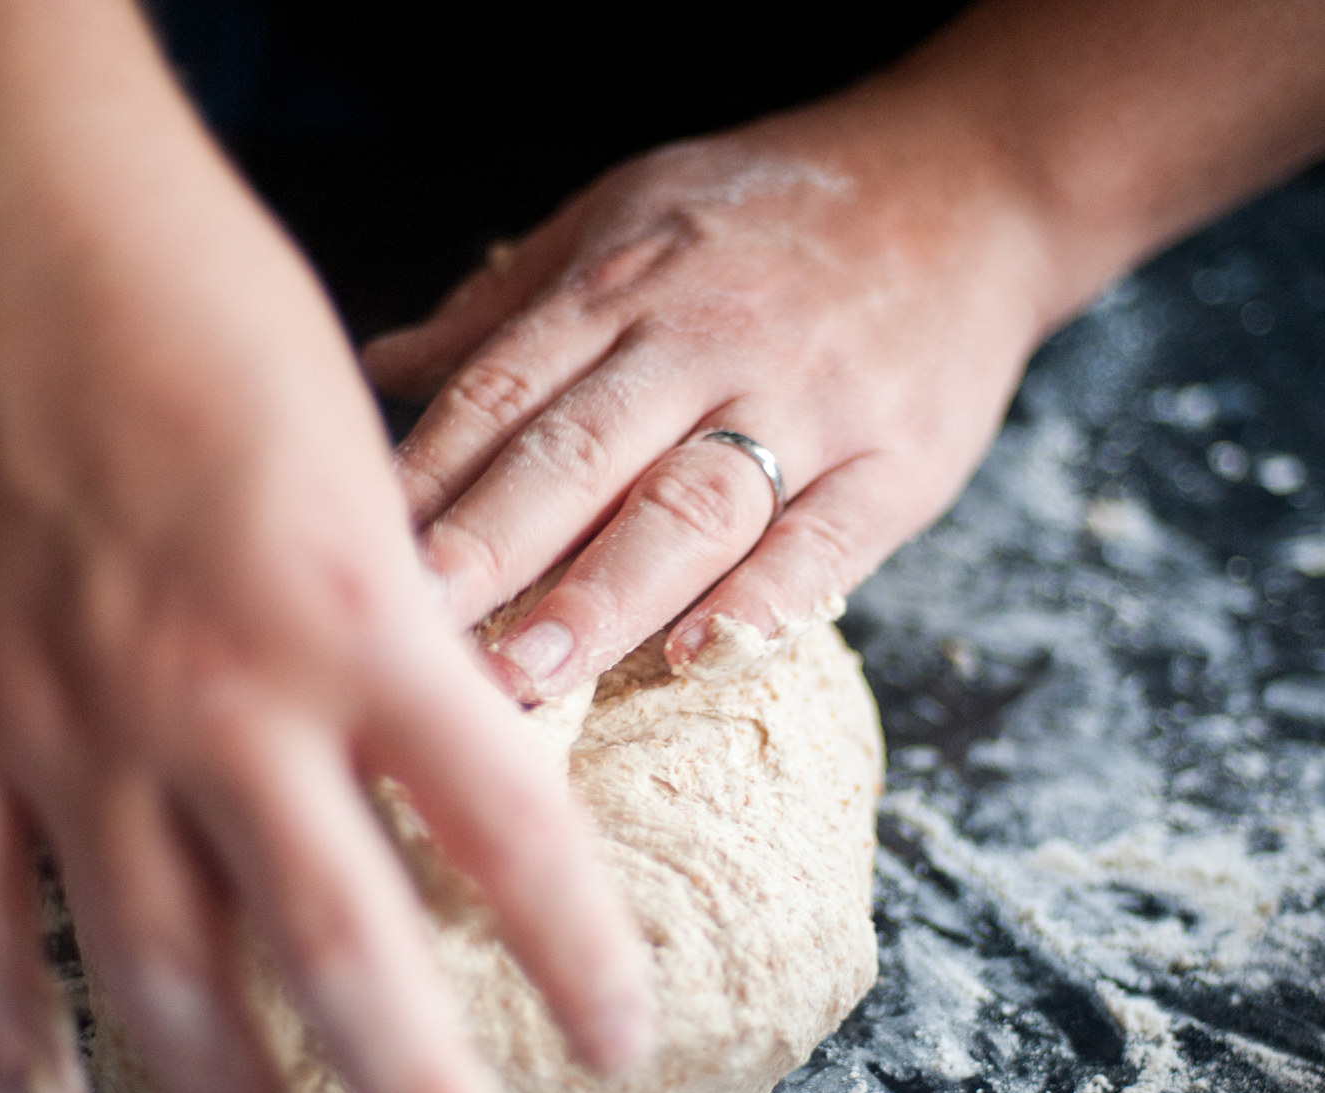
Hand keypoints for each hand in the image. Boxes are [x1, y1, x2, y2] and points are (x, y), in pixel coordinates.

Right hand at [0, 41, 648, 1092]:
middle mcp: (232, 702)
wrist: (12, 233)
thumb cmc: (215, 321)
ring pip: (167, 972)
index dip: (579, 958)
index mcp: (365, 625)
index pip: (511, 835)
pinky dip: (15, 1033)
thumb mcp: (367, 465)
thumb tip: (461, 763)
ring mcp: (78, 727)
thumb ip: (404, 631)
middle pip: (349, 958)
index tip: (623, 1041)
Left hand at [364, 91, 1054, 699]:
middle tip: (407, 631)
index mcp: (625, 283)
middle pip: (576, 456)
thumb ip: (510, 303)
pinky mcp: (894, 461)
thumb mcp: (631, 213)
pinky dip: (764, 599)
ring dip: (601, 594)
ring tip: (525, 676)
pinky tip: (697, 655)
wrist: (971, 184)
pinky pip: (824, 540)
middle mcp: (704, 342)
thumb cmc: (778, 213)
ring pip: (688, 506)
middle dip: (485, 549)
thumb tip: (384, 363)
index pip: (502, 390)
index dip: (424, 477)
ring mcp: (806, 403)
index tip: (353, 553)